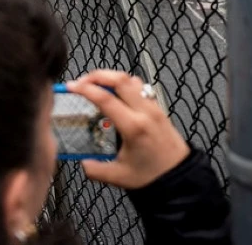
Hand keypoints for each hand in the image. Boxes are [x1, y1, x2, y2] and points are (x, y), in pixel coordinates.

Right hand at [69, 70, 190, 189]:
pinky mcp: (158, 108)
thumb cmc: (152, 176)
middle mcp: (145, 112)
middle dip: (98, 75)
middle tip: (81, 81)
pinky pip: (140, 87)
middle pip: (121, 79)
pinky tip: (114, 93)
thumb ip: (95, 169)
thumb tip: (81, 162)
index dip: (86, 89)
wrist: (179, 175)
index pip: (106, 99)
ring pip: (132, 80)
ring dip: (112, 77)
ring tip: (95, 84)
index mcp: (134, 127)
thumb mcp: (118, 177)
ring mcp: (153, 107)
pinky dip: (124, 84)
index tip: (72, 86)